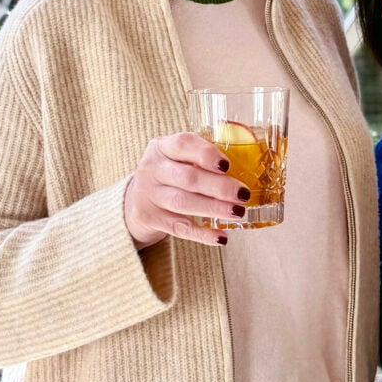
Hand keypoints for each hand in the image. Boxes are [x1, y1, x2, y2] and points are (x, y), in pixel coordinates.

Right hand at [124, 132, 249, 248]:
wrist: (133, 201)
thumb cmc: (168, 174)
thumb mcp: (175, 157)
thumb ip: (202, 156)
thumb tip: (248, 163)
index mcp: (162, 147)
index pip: (183, 144)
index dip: (207, 154)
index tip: (227, 165)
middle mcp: (152, 169)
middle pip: (188, 178)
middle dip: (219, 187)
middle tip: (243, 194)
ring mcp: (150, 195)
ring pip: (184, 203)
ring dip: (214, 208)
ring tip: (238, 212)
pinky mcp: (152, 219)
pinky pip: (180, 228)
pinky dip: (202, 234)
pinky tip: (221, 237)